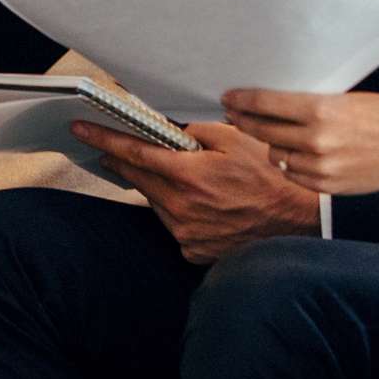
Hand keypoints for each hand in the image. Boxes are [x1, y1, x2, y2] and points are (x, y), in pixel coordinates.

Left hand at [76, 121, 318, 262]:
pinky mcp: (193, 250)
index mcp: (188, 174)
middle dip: (124, 161)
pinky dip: (180, 211)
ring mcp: (185, 232)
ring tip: (188, 178)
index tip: (80, 130)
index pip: (134, 152)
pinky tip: (204, 205)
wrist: (297, 222)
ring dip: (160, 187)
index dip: (104, 139)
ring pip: (156, 202)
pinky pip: (174, 224)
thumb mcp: (235, 139)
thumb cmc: (271, 177)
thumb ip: (196, 130)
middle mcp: (180, 207)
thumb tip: (169, 128)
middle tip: (111, 149)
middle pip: (138, 178)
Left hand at [219, 88, 378, 197]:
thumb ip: (306, 103)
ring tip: (279, 136)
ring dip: (273, 145)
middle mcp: (316, 139)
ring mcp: (320, 166)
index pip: (266, 103)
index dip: (242, 100)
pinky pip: (292, 174)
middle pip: (263, 130)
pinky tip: (298, 154)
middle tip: (234, 115)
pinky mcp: (326, 185)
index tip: (229, 98)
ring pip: (275, 155)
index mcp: (320, 110)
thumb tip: (267, 102)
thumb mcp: (341, 98)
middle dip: (245, 121)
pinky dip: (290, 164)